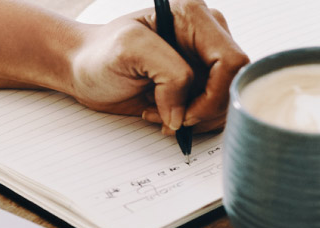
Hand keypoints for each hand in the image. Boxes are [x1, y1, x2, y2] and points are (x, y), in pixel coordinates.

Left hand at [66, 0, 248, 134]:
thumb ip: (169, 73)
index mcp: (194, 16)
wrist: (85, 69)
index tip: (183, 114)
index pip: (230, 60)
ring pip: (226, 99)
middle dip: (204, 110)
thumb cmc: (100, 55)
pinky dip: (191, 120)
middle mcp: (206, 33)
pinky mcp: (200, 79)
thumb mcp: (128, 50)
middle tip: (169, 118)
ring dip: (194, 117)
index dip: (213, 94)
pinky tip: (164, 115)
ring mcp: (205, 58)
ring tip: (158, 113)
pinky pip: (214, 108)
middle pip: (234, 82)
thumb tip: (184, 111)